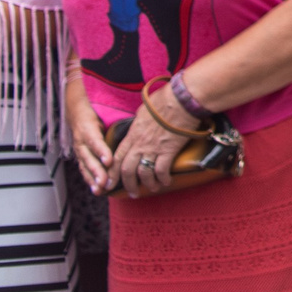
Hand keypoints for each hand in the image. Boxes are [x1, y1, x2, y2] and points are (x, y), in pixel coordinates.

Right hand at [66, 73, 114, 195]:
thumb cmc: (95, 114)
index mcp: (87, 128)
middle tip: (105, 182)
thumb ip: (116, 119)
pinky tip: (97, 190)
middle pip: (88, 158)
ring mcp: (79, 150)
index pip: (94, 141)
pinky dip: (90, 180)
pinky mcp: (80, 157)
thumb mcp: (102, 112)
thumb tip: (139, 121)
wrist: (76, 114)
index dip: (101, 151)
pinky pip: (84, 170)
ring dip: (92, 179)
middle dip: (97, 171)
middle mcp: (81, 141)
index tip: (109, 161)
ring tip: (100, 190)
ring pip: (85, 166)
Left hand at [112, 82, 201, 198]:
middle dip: (128, 184)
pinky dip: (163, 179)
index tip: (110, 182)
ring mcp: (153, 148)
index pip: (117, 157)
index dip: (112, 172)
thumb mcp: (144, 110)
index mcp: (132, 134)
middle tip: (132, 193)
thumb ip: (139, 122)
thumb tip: (139, 124)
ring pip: (143, 173)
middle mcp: (139, 143)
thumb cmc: (165, 99)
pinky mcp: (168, 150)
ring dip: (147, 184)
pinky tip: (166, 181)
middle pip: (127, 169)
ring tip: (152, 188)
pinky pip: (161, 170)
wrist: (181, 99)